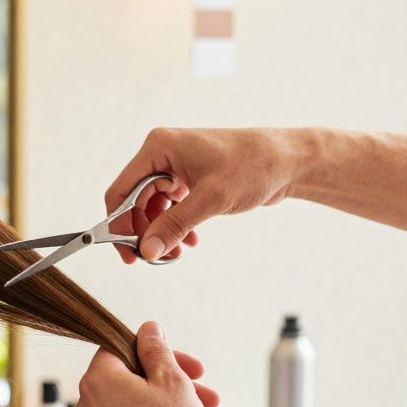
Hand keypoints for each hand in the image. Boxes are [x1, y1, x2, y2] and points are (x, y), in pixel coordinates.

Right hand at [107, 127, 304, 262]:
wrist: (287, 161)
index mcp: (159, 148)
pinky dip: (176, 226)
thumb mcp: (211, 199)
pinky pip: (170, 208)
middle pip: (134, 202)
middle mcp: (162, 155)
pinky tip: (190, 241)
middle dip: (144, 233)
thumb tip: (147, 250)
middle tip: (154, 258)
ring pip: (152, 208)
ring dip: (161, 233)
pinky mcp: (189, 179)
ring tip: (176, 253)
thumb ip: (175, 226)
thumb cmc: (253, 165)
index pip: (121, 190)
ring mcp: (175, 167)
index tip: (127, 252)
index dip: (119, 224)